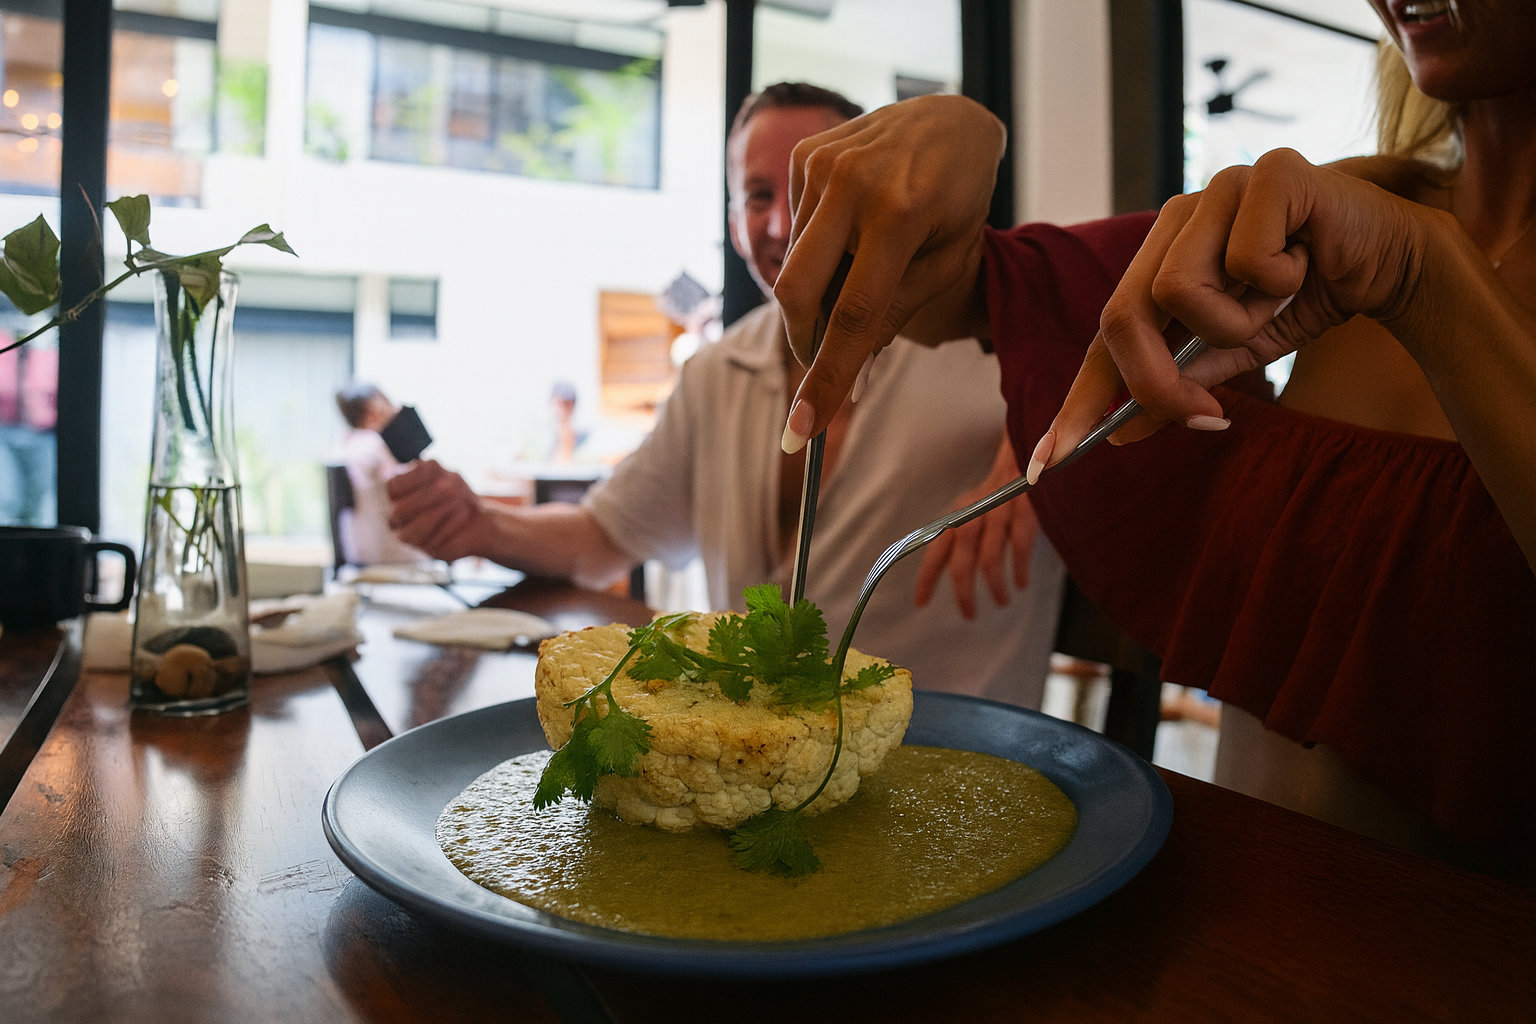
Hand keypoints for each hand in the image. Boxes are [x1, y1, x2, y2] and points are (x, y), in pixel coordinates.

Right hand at [386, 460, 492, 561]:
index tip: (437, 472)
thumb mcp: (444, 476)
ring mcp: (411, 538)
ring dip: (438, 513)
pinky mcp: (429, 551)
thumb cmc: (456, 493)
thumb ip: (427, 471)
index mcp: (396, 498)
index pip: (393, 488)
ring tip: (459, 500)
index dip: (414, 480)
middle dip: (429, 497)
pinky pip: (432, 542)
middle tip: (453, 486)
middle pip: (401, 510)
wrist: (479, 521)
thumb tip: (418, 465)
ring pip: (412, 532)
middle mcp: (397, 519)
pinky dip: (449, 525)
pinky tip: (462, 514)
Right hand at [775, 94, 1004, 449]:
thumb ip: (896, 311)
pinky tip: (854, 231)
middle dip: (805, 342)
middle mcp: (853, 185)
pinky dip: (819, 252)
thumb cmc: (958, 199)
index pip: (853, 316)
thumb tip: (845, 362)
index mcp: (900, 215)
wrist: (949, 119)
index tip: (801, 430)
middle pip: (800, 293)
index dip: (826, 378)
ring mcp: (823, 164)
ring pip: (796, 265)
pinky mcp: (807, 155)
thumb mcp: (946, 260)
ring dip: (821, 291)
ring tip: (867, 266)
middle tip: (821, 368)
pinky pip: (797, 231)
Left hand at [914, 437, 1038, 619]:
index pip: (935, 550)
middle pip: (961, 562)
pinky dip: (1020, 570)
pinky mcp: (1026, 510)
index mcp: (957, 515)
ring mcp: (1000, 511)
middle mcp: (973, 513)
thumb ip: (962, 537)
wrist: (1029, 454)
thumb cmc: (999, 493)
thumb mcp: (974, 511)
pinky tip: (1021, 583)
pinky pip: (1020, 547)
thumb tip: (954, 575)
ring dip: (995, 587)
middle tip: (969, 615)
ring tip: (1000, 602)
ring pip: (990, 559)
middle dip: (963, 593)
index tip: (921, 603)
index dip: (926, 578)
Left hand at [1029, 148, 1431, 478]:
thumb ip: (1178, 384)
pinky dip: (1281, 281)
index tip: (1051, 461)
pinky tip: (1307, 262)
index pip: (1105, 331)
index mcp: (1159, 254)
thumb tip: (1116, 435)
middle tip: (1208, 416)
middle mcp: (1176, 216)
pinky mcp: (1268, 172)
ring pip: (1179, 290)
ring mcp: (1217, 187)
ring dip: (1238, 321)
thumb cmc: (1307, 298)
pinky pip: (1245, 257)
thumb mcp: (1233, 352)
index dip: (1078, 399)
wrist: (1395, 261)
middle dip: (1158, 382)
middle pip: (1123, 314)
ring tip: (1278, 300)